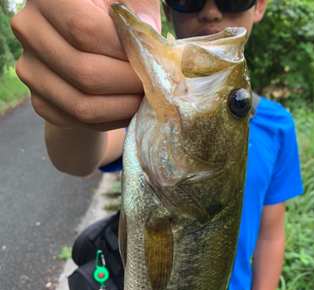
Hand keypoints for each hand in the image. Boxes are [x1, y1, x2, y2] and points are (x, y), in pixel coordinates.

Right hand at [11, 0, 160, 130]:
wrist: (86, 45)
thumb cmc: (113, 15)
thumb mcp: (128, 1)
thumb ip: (138, 14)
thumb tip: (151, 48)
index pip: (85, 29)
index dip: (123, 51)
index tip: (150, 61)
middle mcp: (28, 30)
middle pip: (85, 72)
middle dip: (127, 84)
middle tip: (154, 87)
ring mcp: (30, 70)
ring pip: (82, 104)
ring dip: (122, 108)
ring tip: (145, 100)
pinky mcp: (39, 102)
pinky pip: (80, 122)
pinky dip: (111, 120)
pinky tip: (128, 109)